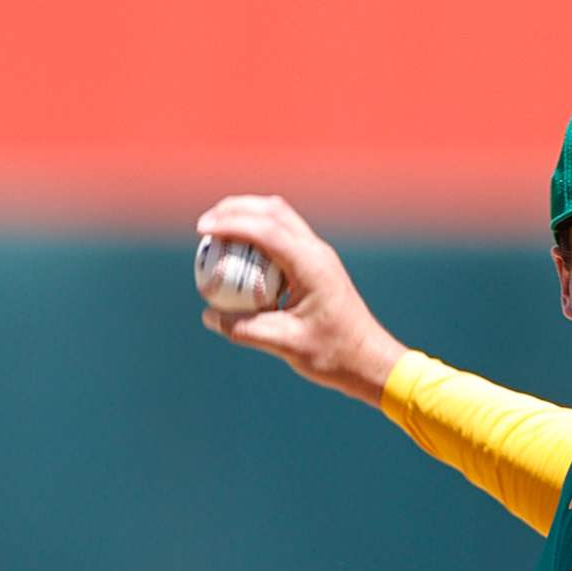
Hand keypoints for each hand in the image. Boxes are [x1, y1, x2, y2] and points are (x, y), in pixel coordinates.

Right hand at [194, 194, 404, 405]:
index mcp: (310, 264)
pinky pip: (284, 238)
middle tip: (205, 224)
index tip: (201, 229)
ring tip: (218, 231)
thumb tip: (209, 316)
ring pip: (279, 218)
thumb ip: (245, 329)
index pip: (264, 229)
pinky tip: (241, 254)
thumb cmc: (334, 355)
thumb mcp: (286, 345)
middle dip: (235, 209)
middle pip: (272, 210)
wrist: (370, 361)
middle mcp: (316, 251)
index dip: (229, 224)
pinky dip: (259, 236)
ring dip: (248, 217)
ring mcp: (319, 256)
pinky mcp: (317, 265)